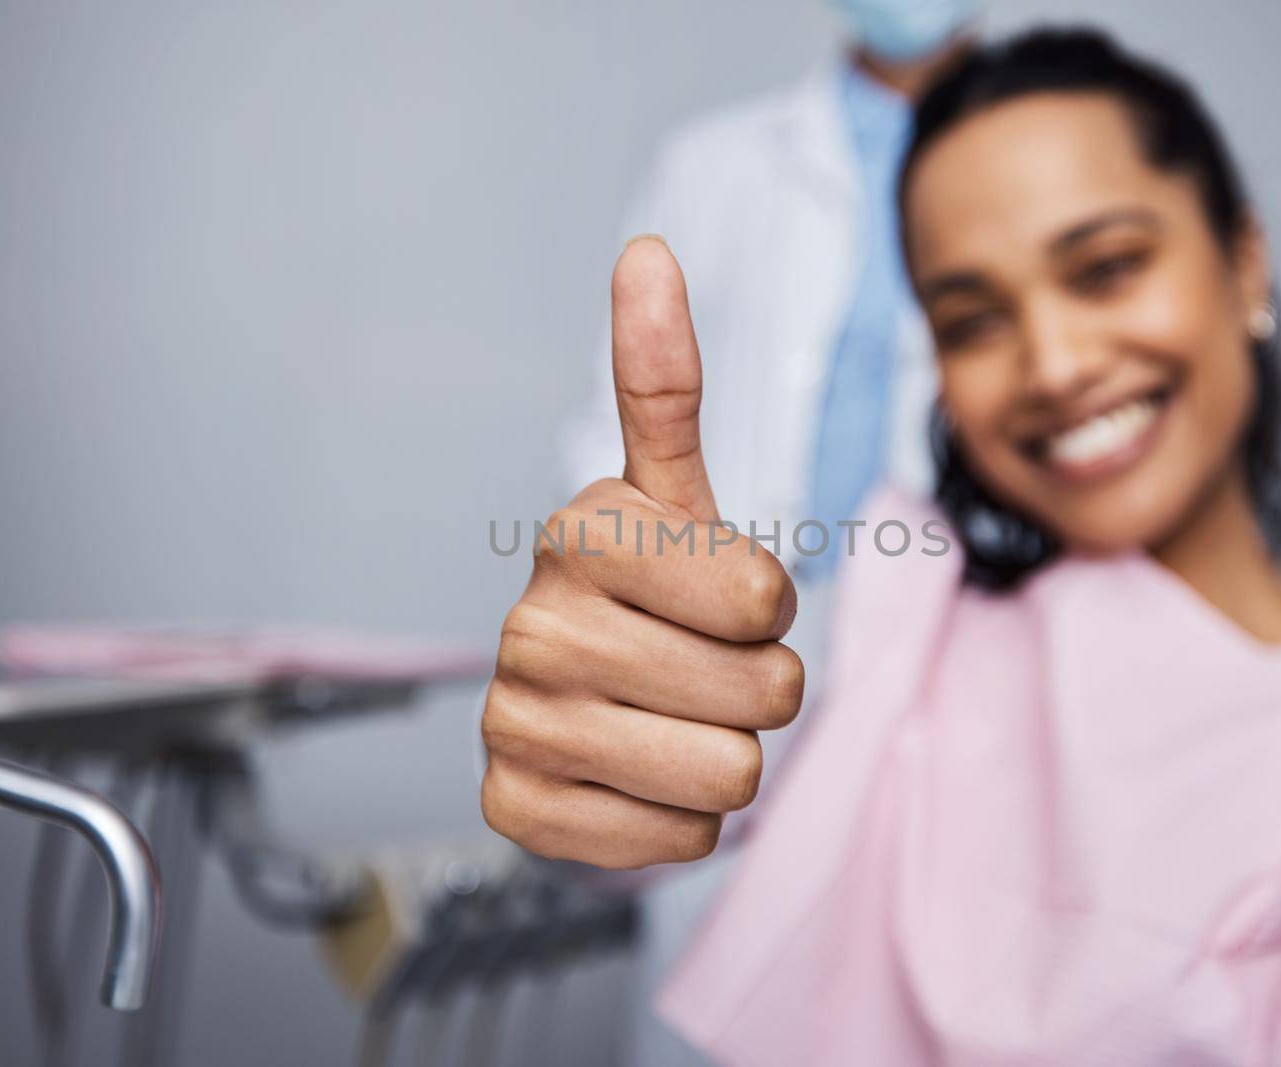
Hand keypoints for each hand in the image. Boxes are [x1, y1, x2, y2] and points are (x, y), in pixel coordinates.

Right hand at [479, 236, 802, 868]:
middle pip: (761, 696)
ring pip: (729, 777)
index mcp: (579, 528)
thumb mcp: (669, 494)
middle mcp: (529, 622)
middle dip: (756, 689)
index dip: (766, 609)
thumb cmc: (649, 592)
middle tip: (699, 668)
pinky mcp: (515, 808)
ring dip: (722, 756)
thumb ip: (663, 382)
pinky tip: (631, 774)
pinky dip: (677, 820)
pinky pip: (677, 841)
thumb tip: (646, 250)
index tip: (717, 597)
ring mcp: (514, 719)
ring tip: (667, 719)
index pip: (766, 597)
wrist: (580, 699)